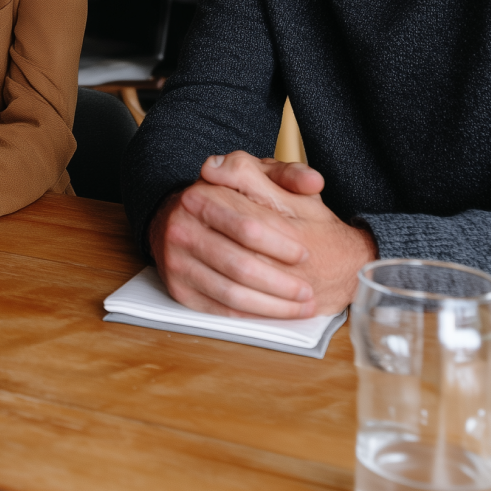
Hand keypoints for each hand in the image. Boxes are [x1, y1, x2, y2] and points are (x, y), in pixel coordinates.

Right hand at [149, 151, 374, 319]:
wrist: (178, 219)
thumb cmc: (226, 199)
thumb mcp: (255, 175)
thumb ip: (287, 175)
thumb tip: (314, 182)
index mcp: (200, 197)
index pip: (246, 226)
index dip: (280, 244)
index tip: (305, 254)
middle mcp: (182, 228)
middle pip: (239, 265)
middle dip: (279, 283)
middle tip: (307, 290)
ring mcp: (176, 260)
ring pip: (231, 293)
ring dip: (271, 305)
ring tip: (300, 307)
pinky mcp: (178, 288)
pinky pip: (220, 308)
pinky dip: (252, 315)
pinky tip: (275, 312)